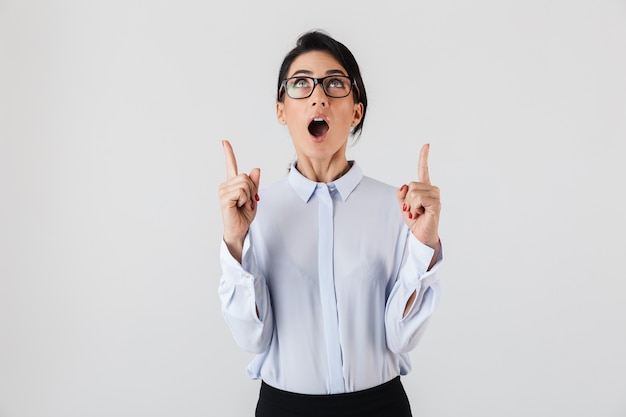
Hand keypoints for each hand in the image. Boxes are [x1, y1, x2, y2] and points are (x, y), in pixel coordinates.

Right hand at [218, 140, 259, 260]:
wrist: (240, 230)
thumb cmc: (244, 215)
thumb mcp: (253, 197)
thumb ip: (254, 184)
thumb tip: (256, 169)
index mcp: (232, 184)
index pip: (231, 165)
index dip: (228, 153)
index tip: (224, 142)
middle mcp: (226, 185)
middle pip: (246, 177)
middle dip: (253, 190)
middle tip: (249, 202)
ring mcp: (223, 191)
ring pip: (245, 183)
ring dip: (249, 196)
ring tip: (244, 205)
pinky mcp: (224, 198)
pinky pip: (241, 191)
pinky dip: (245, 200)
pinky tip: (239, 206)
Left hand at [396, 144, 440, 249]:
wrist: (421, 235)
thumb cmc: (415, 220)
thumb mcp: (403, 205)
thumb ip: (401, 194)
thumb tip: (404, 186)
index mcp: (424, 188)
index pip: (424, 170)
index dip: (424, 157)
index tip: (426, 145)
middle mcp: (432, 190)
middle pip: (411, 184)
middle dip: (406, 199)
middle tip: (412, 210)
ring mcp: (435, 196)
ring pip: (413, 191)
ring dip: (410, 205)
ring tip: (417, 213)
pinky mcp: (436, 204)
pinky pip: (418, 198)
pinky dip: (414, 207)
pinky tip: (420, 214)